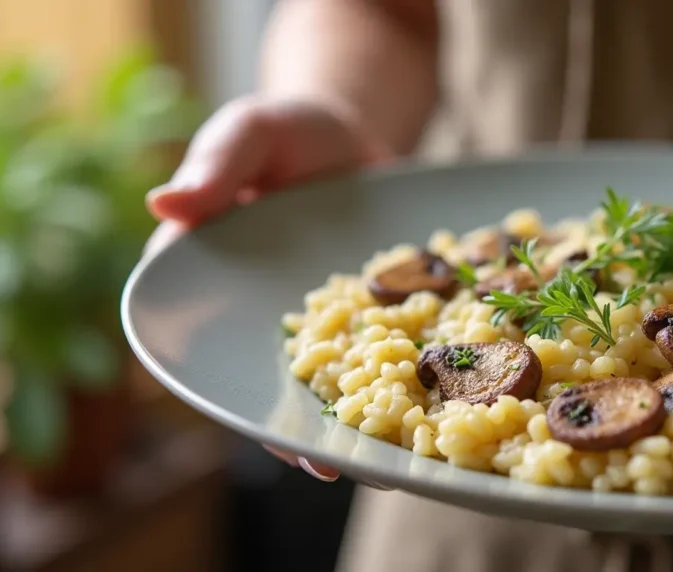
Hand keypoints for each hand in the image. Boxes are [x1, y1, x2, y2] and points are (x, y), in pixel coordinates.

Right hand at [144, 94, 390, 483]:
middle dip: (301, 428)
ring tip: (389, 458)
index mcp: (215, 280)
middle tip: (332, 467)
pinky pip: (388, 353)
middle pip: (275, 383)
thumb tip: (162, 204)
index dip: (230, 392)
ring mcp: (325, 321)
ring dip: (359, 419)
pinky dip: (409, 378)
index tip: (259, 425)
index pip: (208, 346)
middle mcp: (265, 315)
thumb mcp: (251, 133)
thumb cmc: (287, 131)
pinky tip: (439, 404)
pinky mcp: (374, 314)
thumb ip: (216, 166)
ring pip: (335, 381)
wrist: (354, 132)